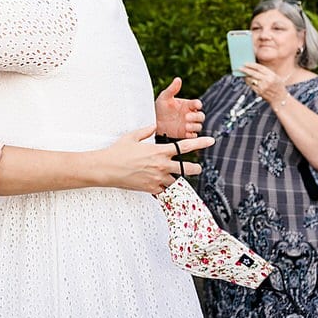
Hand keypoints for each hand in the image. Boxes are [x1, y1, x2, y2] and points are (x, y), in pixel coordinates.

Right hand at [96, 124, 214, 192]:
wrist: (106, 169)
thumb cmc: (118, 151)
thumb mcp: (133, 136)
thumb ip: (146, 131)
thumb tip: (154, 126)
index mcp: (159, 150)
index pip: (185, 146)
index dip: (200, 143)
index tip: (211, 141)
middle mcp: (161, 165)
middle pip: (186, 168)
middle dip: (195, 168)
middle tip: (198, 168)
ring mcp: (156, 178)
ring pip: (176, 182)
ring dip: (179, 180)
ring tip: (180, 180)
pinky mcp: (150, 189)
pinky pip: (163, 191)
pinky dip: (165, 189)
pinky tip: (164, 188)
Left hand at [154, 77, 203, 138]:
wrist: (154, 124)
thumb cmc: (160, 109)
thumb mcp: (164, 97)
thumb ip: (172, 89)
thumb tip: (178, 79)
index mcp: (187, 105)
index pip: (197, 104)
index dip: (198, 104)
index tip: (196, 105)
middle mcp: (190, 115)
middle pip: (200, 116)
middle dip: (196, 117)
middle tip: (187, 117)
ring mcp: (189, 125)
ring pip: (198, 126)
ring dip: (194, 126)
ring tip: (186, 126)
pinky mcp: (186, 134)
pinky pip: (193, 136)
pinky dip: (192, 135)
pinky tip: (186, 133)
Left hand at [239, 61, 288, 105]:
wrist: (280, 98)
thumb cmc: (277, 85)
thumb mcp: (275, 76)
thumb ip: (266, 72)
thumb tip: (254, 67)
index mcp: (271, 75)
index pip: (260, 68)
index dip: (252, 65)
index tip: (245, 63)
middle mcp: (267, 81)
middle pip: (254, 73)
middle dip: (246, 70)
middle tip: (240, 67)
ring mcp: (263, 87)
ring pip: (251, 80)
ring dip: (245, 76)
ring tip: (242, 73)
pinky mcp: (259, 92)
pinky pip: (251, 85)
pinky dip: (248, 82)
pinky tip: (246, 79)